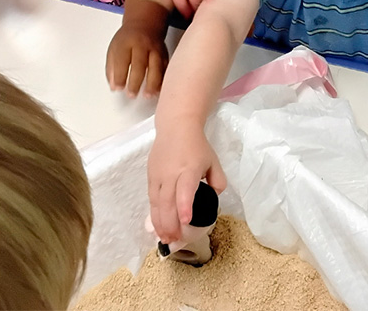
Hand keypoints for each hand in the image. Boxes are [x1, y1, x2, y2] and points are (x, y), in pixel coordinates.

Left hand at [105, 21, 167, 96]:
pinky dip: (163, 80)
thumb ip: (111, 68)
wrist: (145, 24)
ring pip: (156, 66)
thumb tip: (114, 86)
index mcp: (126, 42)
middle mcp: (142, 44)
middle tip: (131, 94)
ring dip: (152, 83)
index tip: (118, 88)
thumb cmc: (128, 38)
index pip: (122, 60)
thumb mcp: (114, 48)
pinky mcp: (165, 54)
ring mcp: (155, 49)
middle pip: (140, 64)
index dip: (120, 75)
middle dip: (136, 81)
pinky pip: (166, 68)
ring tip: (148, 95)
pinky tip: (159, 90)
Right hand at [147, 127, 225, 243]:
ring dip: (160, 223)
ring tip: (165, 238)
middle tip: (174, 240)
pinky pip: (151, 199)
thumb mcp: (213, 162)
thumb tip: (213, 197)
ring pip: (156, 203)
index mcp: (189, 169)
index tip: (186, 220)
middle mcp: (171, 173)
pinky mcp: (150, 176)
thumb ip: (218, 182)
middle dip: (170, 223)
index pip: (185, 189)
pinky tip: (158, 226)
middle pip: (167, 201)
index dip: (184, 205)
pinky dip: (154, 214)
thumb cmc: (196, 146)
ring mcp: (158, 175)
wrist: (176, 127)